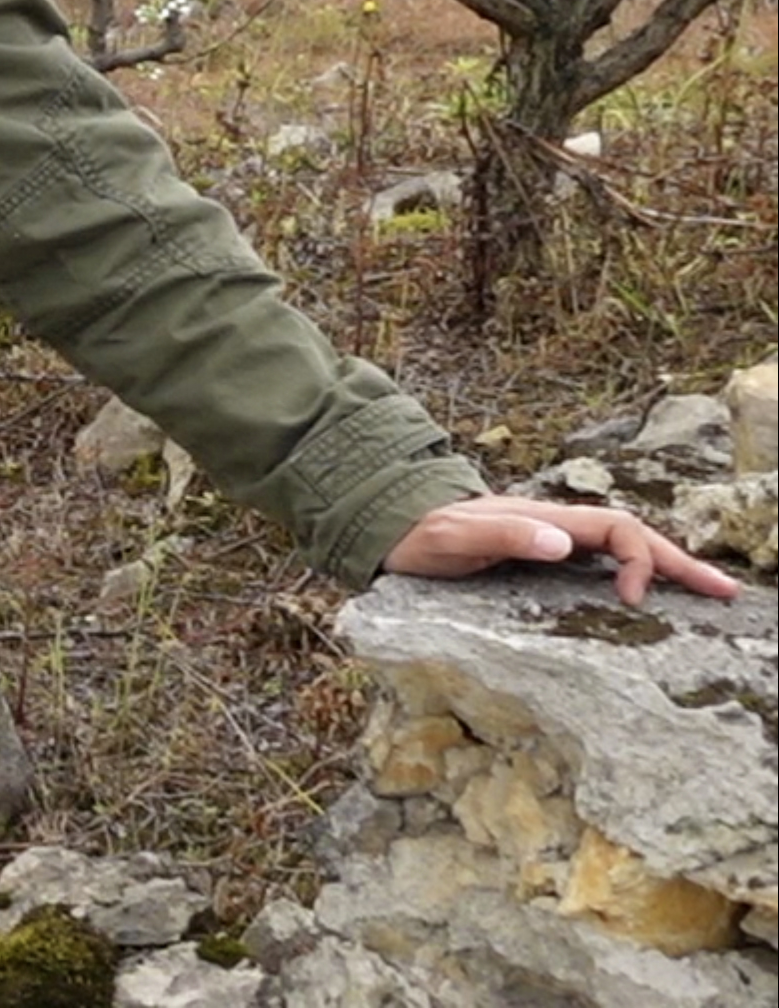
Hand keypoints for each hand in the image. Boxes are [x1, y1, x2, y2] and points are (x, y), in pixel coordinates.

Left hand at [380, 494, 742, 604]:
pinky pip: (603, 561)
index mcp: (545, 519)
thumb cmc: (420, 536)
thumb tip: (562, 544)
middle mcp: (556, 525)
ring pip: (624, 547)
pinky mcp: (542, 556)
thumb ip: (502, 537)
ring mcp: (551, 539)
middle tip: (726, 592)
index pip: (617, 528)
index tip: (633, 599)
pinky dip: (636, 573)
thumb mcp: (454, 539)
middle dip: (681, 561)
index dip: (639, 557)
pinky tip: (650, 595)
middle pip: (634, 536)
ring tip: (707, 592)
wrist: (391, 528)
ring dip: (667, 567)